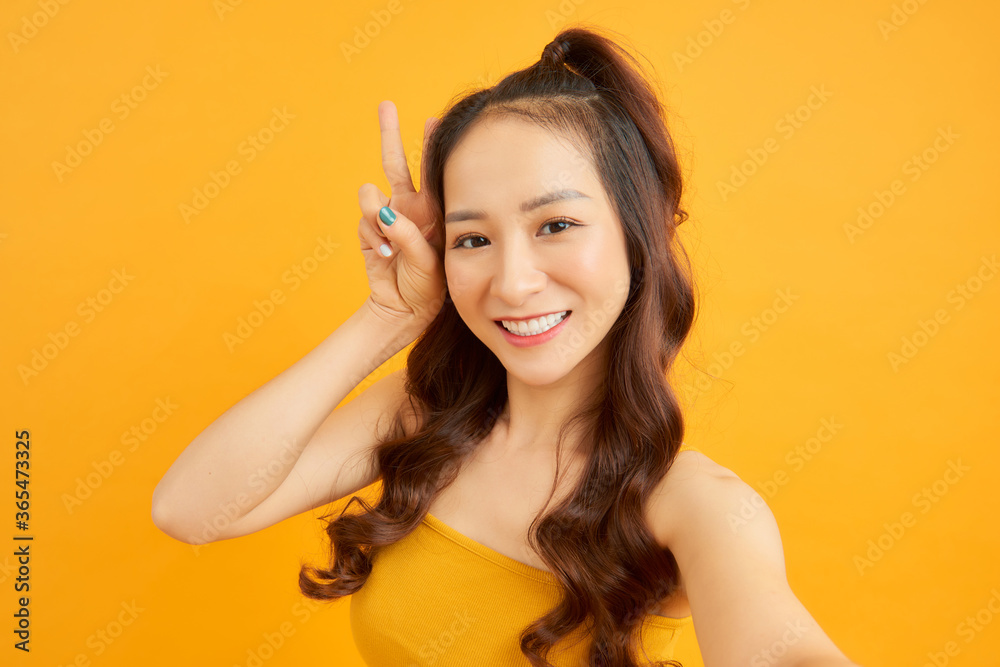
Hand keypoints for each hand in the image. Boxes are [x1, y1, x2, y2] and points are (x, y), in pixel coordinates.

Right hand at [356, 101, 445, 329]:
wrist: (405, 309)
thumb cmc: (429, 286)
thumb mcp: (428, 260)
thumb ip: (408, 235)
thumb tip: (384, 212)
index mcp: (432, 210)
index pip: (432, 171)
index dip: (432, 145)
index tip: (434, 121)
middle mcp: (409, 208)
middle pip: (395, 162)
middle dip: (389, 133)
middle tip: (385, 105)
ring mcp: (386, 218)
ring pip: (370, 193)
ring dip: (375, 213)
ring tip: (389, 238)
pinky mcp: (368, 231)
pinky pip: (363, 221)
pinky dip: (372, 237)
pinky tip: (385, 255)